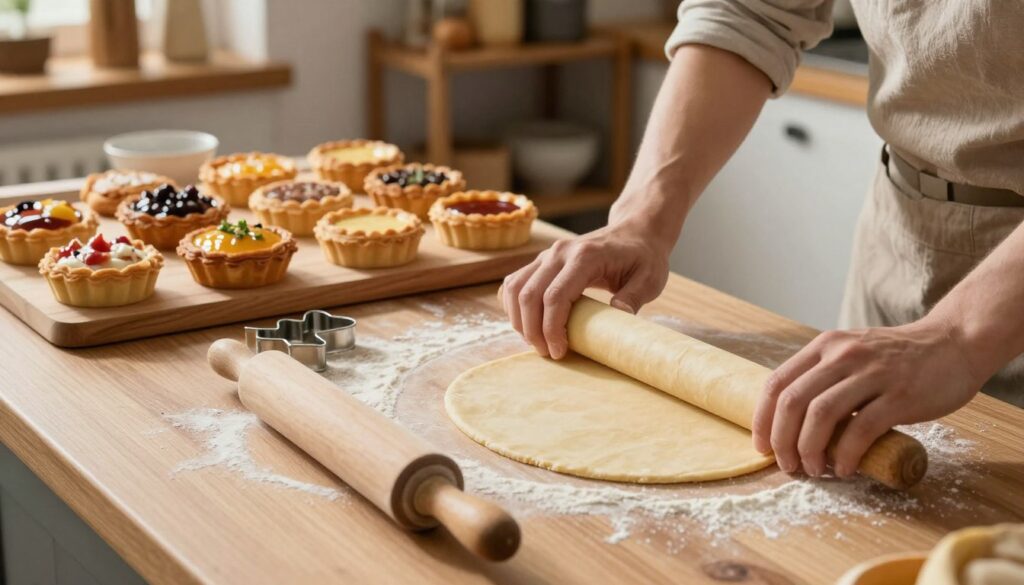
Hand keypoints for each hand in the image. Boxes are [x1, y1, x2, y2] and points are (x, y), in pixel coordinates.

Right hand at [502, 222, 669, 358]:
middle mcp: (559, 253)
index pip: (555, 296)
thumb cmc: (643, 256)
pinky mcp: (541, 261)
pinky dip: (514, 307)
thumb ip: (633, 298)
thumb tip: (617, 318)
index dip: (551, 328)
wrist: (634, 231)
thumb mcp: (650, 278)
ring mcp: (547, 255)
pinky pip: (514, 283)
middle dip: (532, 330)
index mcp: (585, 257)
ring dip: (519, 320)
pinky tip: (528, 325)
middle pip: (528, 295)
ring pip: (514, 289)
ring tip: (536, 342)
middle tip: (548, 353)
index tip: (560, 351)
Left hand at [752, 318, 981, 477]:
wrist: (954, 343)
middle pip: (793, 402)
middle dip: (782, 440)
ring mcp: (872, 374)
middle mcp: (843, 355)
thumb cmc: (898, 358)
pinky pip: (861, 430)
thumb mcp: (852, 352)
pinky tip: (844, 468)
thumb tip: (790, 421)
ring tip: (813, 470)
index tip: (762, 447)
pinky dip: (845, 455)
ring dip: (809, 450)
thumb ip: (824, 376)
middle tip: (787, 465)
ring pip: (821, 415)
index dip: (762, 419)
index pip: (777, 383)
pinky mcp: (900, 396)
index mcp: (825, 346)